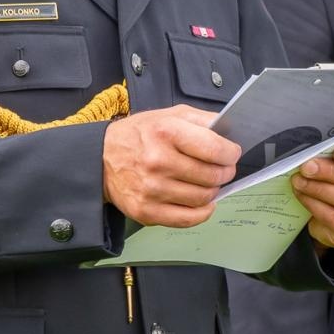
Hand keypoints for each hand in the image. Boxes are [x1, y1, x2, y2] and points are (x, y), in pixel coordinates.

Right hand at [102, 106, 239, 227]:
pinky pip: (189, 219)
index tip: (232, 153)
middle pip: (212, 176)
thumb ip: (202, 120)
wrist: (101, 159)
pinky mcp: (147, 211)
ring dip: (213, 191)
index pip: (215, 149)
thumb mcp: (169, 114)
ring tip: (209, 182)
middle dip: (225, 172)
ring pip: (203, 198)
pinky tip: (203, 202)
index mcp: (166, 132)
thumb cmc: (140, 135)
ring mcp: (152, 190)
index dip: (231, 153)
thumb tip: (229, 133)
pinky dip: (203, 212)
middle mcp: (158, 162)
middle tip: (223, 169)